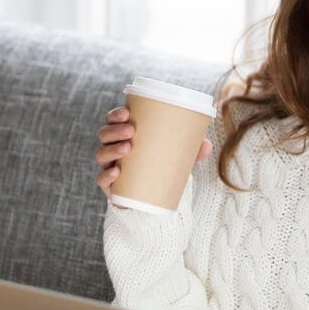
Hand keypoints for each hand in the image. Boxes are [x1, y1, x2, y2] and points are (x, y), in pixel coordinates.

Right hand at [95, 106, 212, 199]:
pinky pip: (102, 179)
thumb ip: (191, 149)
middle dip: (115, 130)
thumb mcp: (175, 155)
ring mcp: (109, 166)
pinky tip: (115, 172)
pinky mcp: (110, 186)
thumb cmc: (160, 166)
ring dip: (112, 149)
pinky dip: (106, 175)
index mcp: (124, 135)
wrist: (150, 197)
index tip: (126, 112)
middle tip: (132, 130)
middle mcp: (112, 148)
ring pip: (101, 154)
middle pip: (104, 134)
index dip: (115, 114)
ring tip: (128, 147)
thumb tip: (207, 146)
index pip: (112, 120)